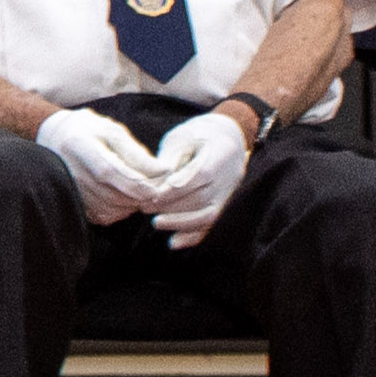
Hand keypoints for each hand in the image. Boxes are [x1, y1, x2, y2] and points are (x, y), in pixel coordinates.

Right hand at [35, 108, 163, 223]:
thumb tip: (164, 171)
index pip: (108, 172)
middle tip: (155, 190)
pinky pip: (104, 216)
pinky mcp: (75, 204)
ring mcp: (70, 190)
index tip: (155, 189)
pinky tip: (123, 198)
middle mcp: (71, 171)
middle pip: (112, 195)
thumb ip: (137, 153)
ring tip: (140, 192)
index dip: (134, 184)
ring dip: (131, 205)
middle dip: (139, 197)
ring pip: (110, 209)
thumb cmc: (89, 131)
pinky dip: (120, 211)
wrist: (54, 139)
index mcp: (80, 146)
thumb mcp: (113, 131)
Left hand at [145, 107, 249, 243]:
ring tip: (157, 223)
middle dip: (172, 208)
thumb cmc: (199, 134)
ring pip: (209, 215)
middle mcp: (229, 176)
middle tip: (145, 209)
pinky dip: (194, 236)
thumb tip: (153, 183)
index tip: (149, 197)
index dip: (172, 191)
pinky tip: (174, 242)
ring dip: (181, 223)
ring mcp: (230, 192)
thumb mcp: (182, 137)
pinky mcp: (226, 203)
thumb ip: (170, 158)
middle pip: (201, 199)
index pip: (196, 177)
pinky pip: (213, 224)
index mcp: (219, 154)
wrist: (230, 135)